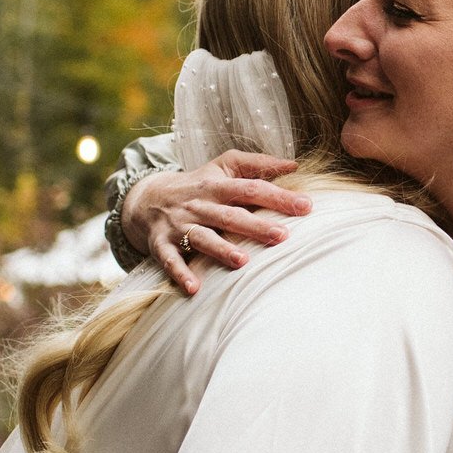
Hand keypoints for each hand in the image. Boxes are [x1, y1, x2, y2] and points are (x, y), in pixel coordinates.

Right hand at [125, 152, 310, 293]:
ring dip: (221, 249)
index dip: (278, 197)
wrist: (146, 198)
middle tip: (282, 236)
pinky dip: (180, 273)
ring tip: (242, 262)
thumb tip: (294, 164)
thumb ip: (256, 164)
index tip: (306, 207)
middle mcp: (199, 205)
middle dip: (255, 226)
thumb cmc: (198, 184)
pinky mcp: (161, 244)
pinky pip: (170, 260)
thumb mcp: (223, 166)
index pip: (251, 189)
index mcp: (218, 186)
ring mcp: (180, 225)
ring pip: (202, 238)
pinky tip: (194, 288)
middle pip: (230, 215)